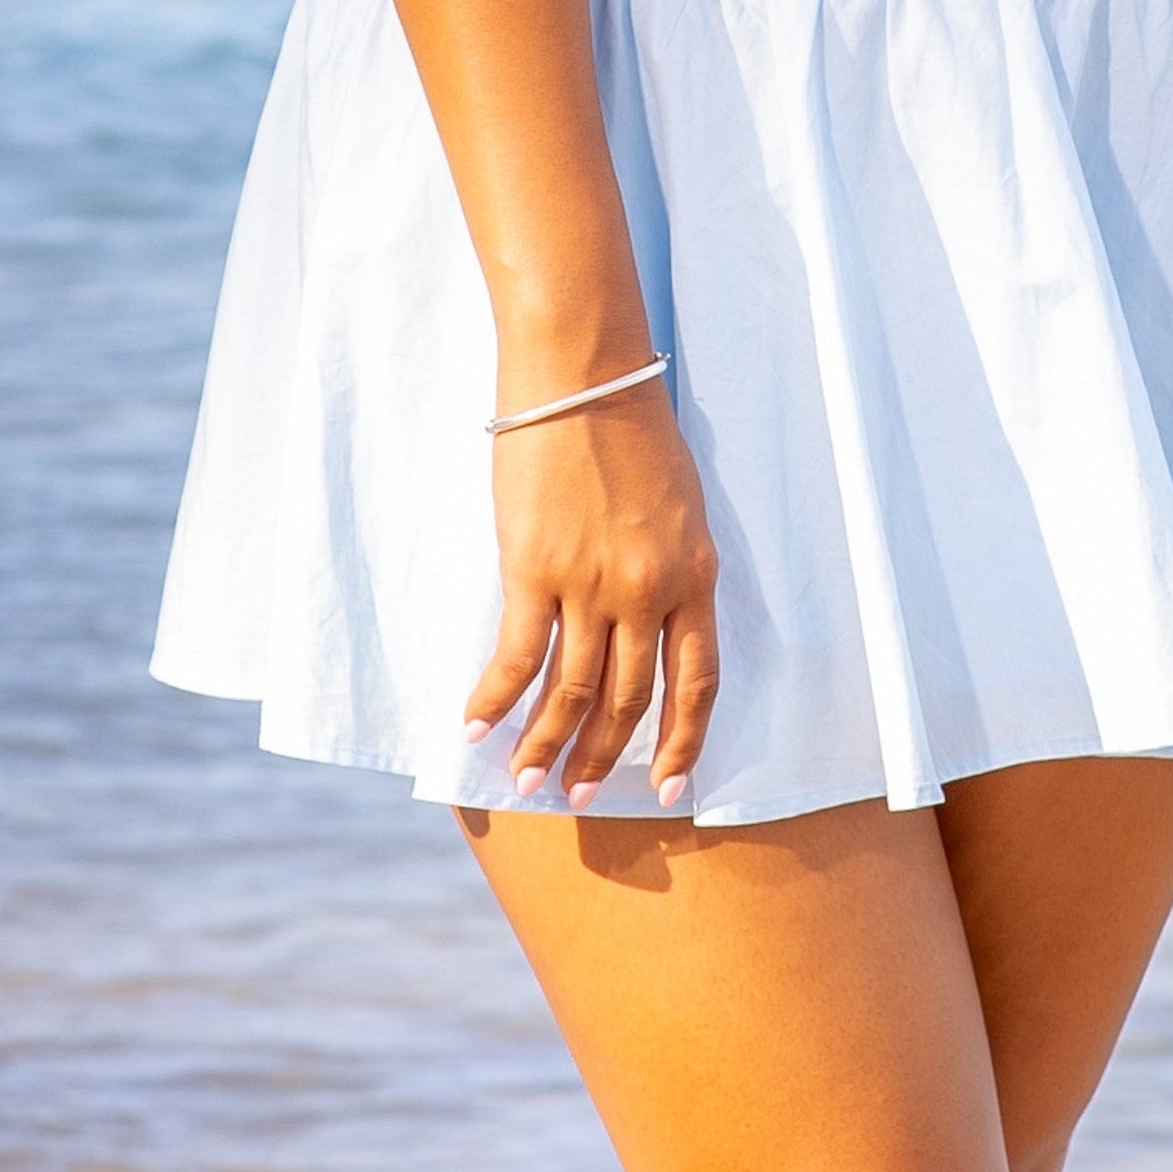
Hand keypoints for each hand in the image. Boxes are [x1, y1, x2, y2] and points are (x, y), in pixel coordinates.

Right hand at [469, 376, 720, 809]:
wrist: (584, 374)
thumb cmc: (632, 427)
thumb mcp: (680, 505)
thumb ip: (670, 569)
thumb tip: (648, 623)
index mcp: (694, 573)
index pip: (696, 683)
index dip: (685, 743)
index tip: (671, 789)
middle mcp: (648, 590)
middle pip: (630, 698)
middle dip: (605, 756)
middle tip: (581, 797)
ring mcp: (592, 583)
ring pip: (572, 691)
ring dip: (547, 743)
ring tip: (525, 779)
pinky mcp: (534, 569)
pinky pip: (517, 656)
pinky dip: (496, 698)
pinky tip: (476, 725)